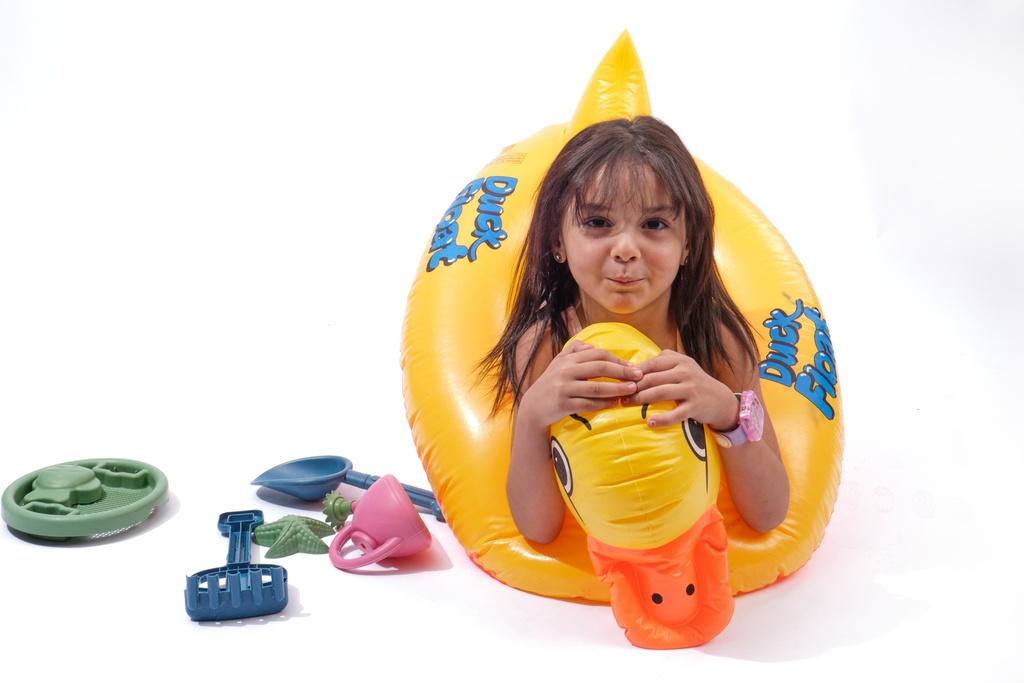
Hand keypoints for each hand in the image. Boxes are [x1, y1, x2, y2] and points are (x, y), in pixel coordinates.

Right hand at [518, 340, 641, 427]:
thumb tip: (592, 346)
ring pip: (596, 388)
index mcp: (568, 360)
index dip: (617, 360)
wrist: (533, 406)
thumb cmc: (550, 383)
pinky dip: (604, 404)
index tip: (632, 366)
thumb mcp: (558, 362)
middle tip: (638, 376)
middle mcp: (566, 372)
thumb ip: (574, 350)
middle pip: (600, 368)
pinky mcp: (564, 405)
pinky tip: (614, 403)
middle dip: (622, 372)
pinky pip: (588, 404)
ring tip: (631, 389)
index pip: (597, 355)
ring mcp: (564, 389)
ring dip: (617, 389)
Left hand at [623, 350, 737, 428]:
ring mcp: (690, 389)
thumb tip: (634, 365)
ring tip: (627, 405)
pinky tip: (650, 422)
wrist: (720, 399)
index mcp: (679, 361)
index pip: (650, 365)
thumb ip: (662, 361)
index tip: (619, 381)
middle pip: (652, 379)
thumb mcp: (682, 365)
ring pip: (660, 392)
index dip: (633, 373)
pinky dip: (662, 419)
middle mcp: (685, 372)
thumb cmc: (694, 382)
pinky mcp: (695, 406)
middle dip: (633, 387)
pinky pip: (676, 413)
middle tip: (619, 395)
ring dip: (641, 399)